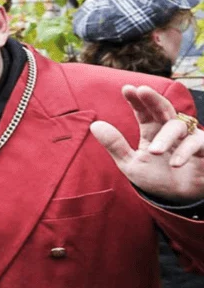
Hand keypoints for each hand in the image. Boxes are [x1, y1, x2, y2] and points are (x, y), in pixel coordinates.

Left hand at [90, 85, 203, 202]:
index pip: (143, 111)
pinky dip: (185, 152)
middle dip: (153, 99)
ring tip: (154, 151)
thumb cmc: (156, 178)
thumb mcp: (130, 164)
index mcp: (151, 131)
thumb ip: (115, 145)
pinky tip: (175, 163)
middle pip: (162, 109)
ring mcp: (187, 138)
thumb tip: (94, 125)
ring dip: (165, 137)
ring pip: (177, 126)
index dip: (136, 100)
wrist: (178, 198)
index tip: (127, 89)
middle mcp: (169, 130)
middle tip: (142, 90)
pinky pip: (196, 144)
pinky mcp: (203, 150)